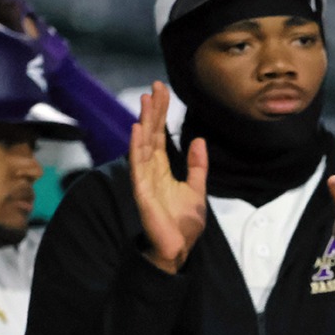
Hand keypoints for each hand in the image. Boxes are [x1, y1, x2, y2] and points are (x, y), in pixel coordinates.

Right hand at [131, 82, 206, 273]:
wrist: (178, 248)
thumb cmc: (183, 222)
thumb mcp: (197, 189)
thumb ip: (197, 165)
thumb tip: (198, 140)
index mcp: (163, 169)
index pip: (161, 135)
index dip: (162, 114)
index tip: (163, 92)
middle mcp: (151, 170)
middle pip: (151, 134)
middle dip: (153, 110)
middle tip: (155, 86)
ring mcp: (144, 179)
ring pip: (143, 144)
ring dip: (144, 122)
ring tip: (146, 100)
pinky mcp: (141, 191)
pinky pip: (137, 165)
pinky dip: (136, 147)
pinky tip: (137, 129)